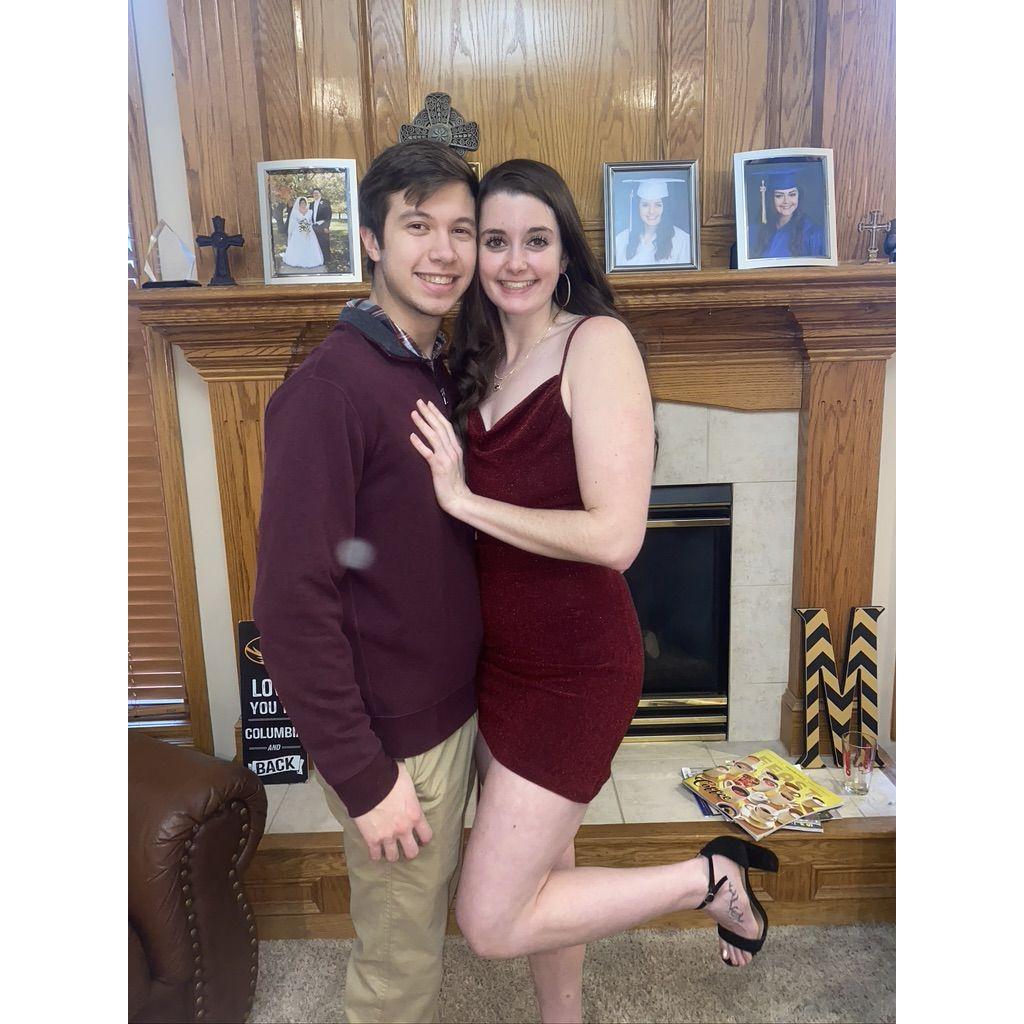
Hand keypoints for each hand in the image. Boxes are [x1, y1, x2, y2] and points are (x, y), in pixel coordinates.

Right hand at [351, 762, 431, 861]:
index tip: (420, 838)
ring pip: (393, 857)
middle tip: (404, 846)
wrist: (368, 780)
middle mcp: (404, 829)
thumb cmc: (389, 776)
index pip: (427, 836)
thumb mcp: (407, 783)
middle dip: (409, 850)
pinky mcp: (372, 839)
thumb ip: (410, 794)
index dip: (424, 838)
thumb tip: (408, 790)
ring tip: (389, 849)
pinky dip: (375, 854)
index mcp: (415, 815)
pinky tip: (375, 850)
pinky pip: (375, 855)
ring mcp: (388, 836)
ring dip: (392, 854)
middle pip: (412, 852)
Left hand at [410, 399, 471, 516]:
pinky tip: (411, 436)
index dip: (437, 414)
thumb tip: (440, 441)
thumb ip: (449, 451)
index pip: (446, 426)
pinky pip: (427, 453)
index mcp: (456, 448)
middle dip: (429, 413)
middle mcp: (452, 450)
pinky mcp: (438, 467)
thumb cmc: (455, 483)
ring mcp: (446, 458)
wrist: (459, 498)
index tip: (429, 404)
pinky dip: (419, 444)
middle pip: (440, 427)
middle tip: (419, 402)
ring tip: (413, 414)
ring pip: (433, 436)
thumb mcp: (454, 463)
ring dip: (422, 424)